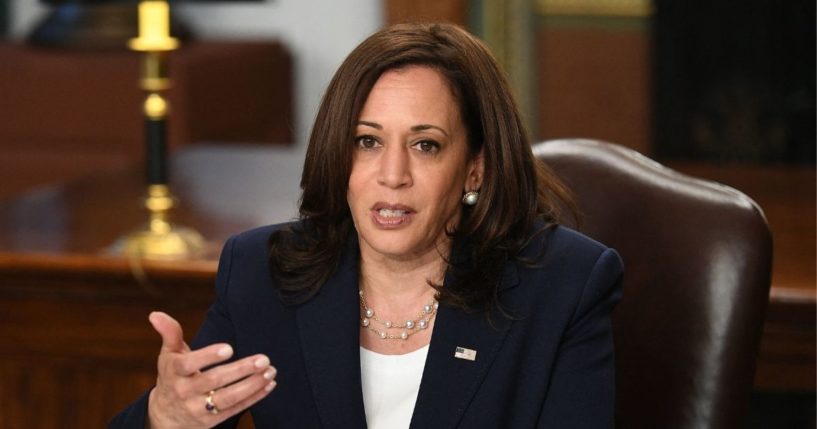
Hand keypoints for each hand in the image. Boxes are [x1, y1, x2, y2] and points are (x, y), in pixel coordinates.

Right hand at [146, 312, 275, 428]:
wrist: (164, 415)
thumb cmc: (172, 376)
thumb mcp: (168, 355)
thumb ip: (169, 333)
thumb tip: (155, 314)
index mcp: (174, 372)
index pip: (189, 364)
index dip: (208, 356)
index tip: (228, 348)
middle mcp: (185, 391)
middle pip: (214, 381)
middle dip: (240, 370)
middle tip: (263, 359)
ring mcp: (198, 409)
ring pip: (227, 399)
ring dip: (252, 385)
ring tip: (270, 371)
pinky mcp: (211, 421)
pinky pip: (235, 409)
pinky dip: (254, 398)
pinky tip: (269, 384)